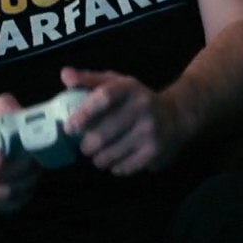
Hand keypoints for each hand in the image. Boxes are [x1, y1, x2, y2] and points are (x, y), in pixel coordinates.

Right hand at [0, 94, 38, 212]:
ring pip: (1, 195)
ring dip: (23, 183)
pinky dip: (23, 195)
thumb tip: (16, 113)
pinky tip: (29, 182)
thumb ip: (3, 105)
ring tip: (34, 170)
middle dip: (16, 169)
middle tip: (32, 160)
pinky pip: (7, 206)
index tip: (3, 156)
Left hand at [59, 68, 189, 175]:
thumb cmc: (137, 99)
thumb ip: (90, 80)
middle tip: (86, 146)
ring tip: (100, 155)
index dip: (83, 113)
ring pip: (110, 155)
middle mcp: (142, 108)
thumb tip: (65, 75)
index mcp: (130, 88)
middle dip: (87, 145)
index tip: (70, 128)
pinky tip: (117, 159)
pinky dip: (115, 167)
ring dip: (99, 159)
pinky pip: (123, 167)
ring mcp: (150, 132)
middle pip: (102, 134)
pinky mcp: (155, 152)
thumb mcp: (117, 84)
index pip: (103, 98)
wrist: (178, 115)